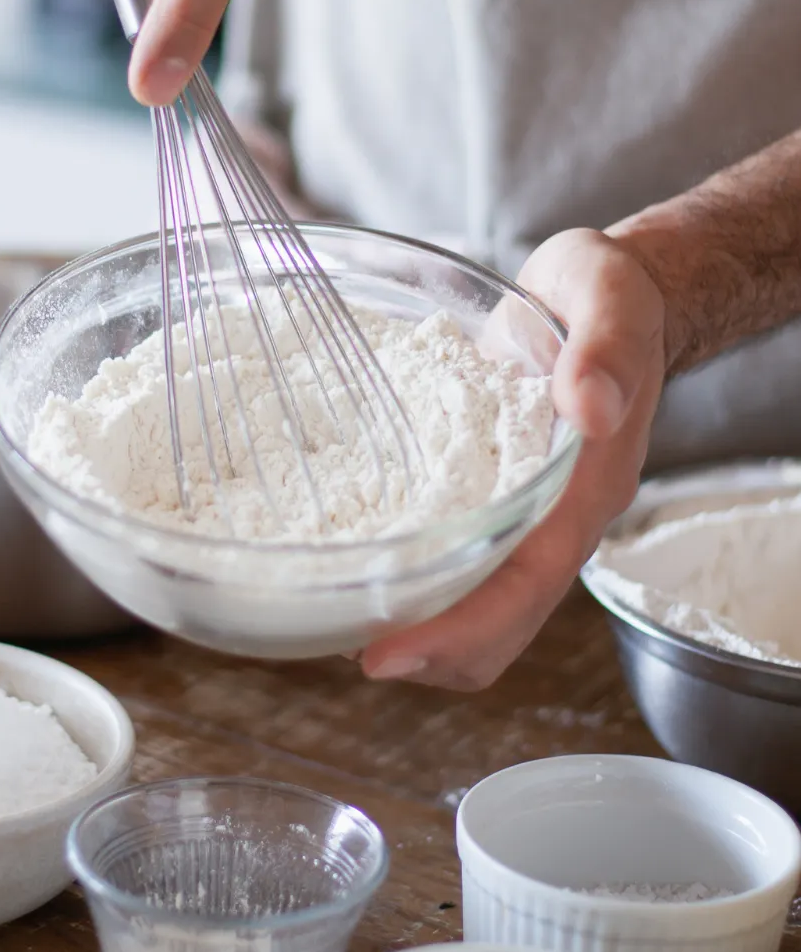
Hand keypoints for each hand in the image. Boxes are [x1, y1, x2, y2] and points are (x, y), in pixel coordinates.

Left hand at [359, 228, 665, 689]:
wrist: (604, 298)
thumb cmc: (609, 298)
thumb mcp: (611, 298)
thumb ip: (607, 348)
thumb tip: (590, 407)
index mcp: (587, 486)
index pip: (527, 584)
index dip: (460, 629)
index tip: (385, 653)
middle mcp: (557, 516)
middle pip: (499, 621)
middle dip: (427, 649)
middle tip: (340, 643)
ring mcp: (527, 513)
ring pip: (478, 604)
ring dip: (417, 625)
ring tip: (339, 617)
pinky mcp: (495, 495)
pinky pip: (459, 559)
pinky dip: (414, 579)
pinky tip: (359, 562)